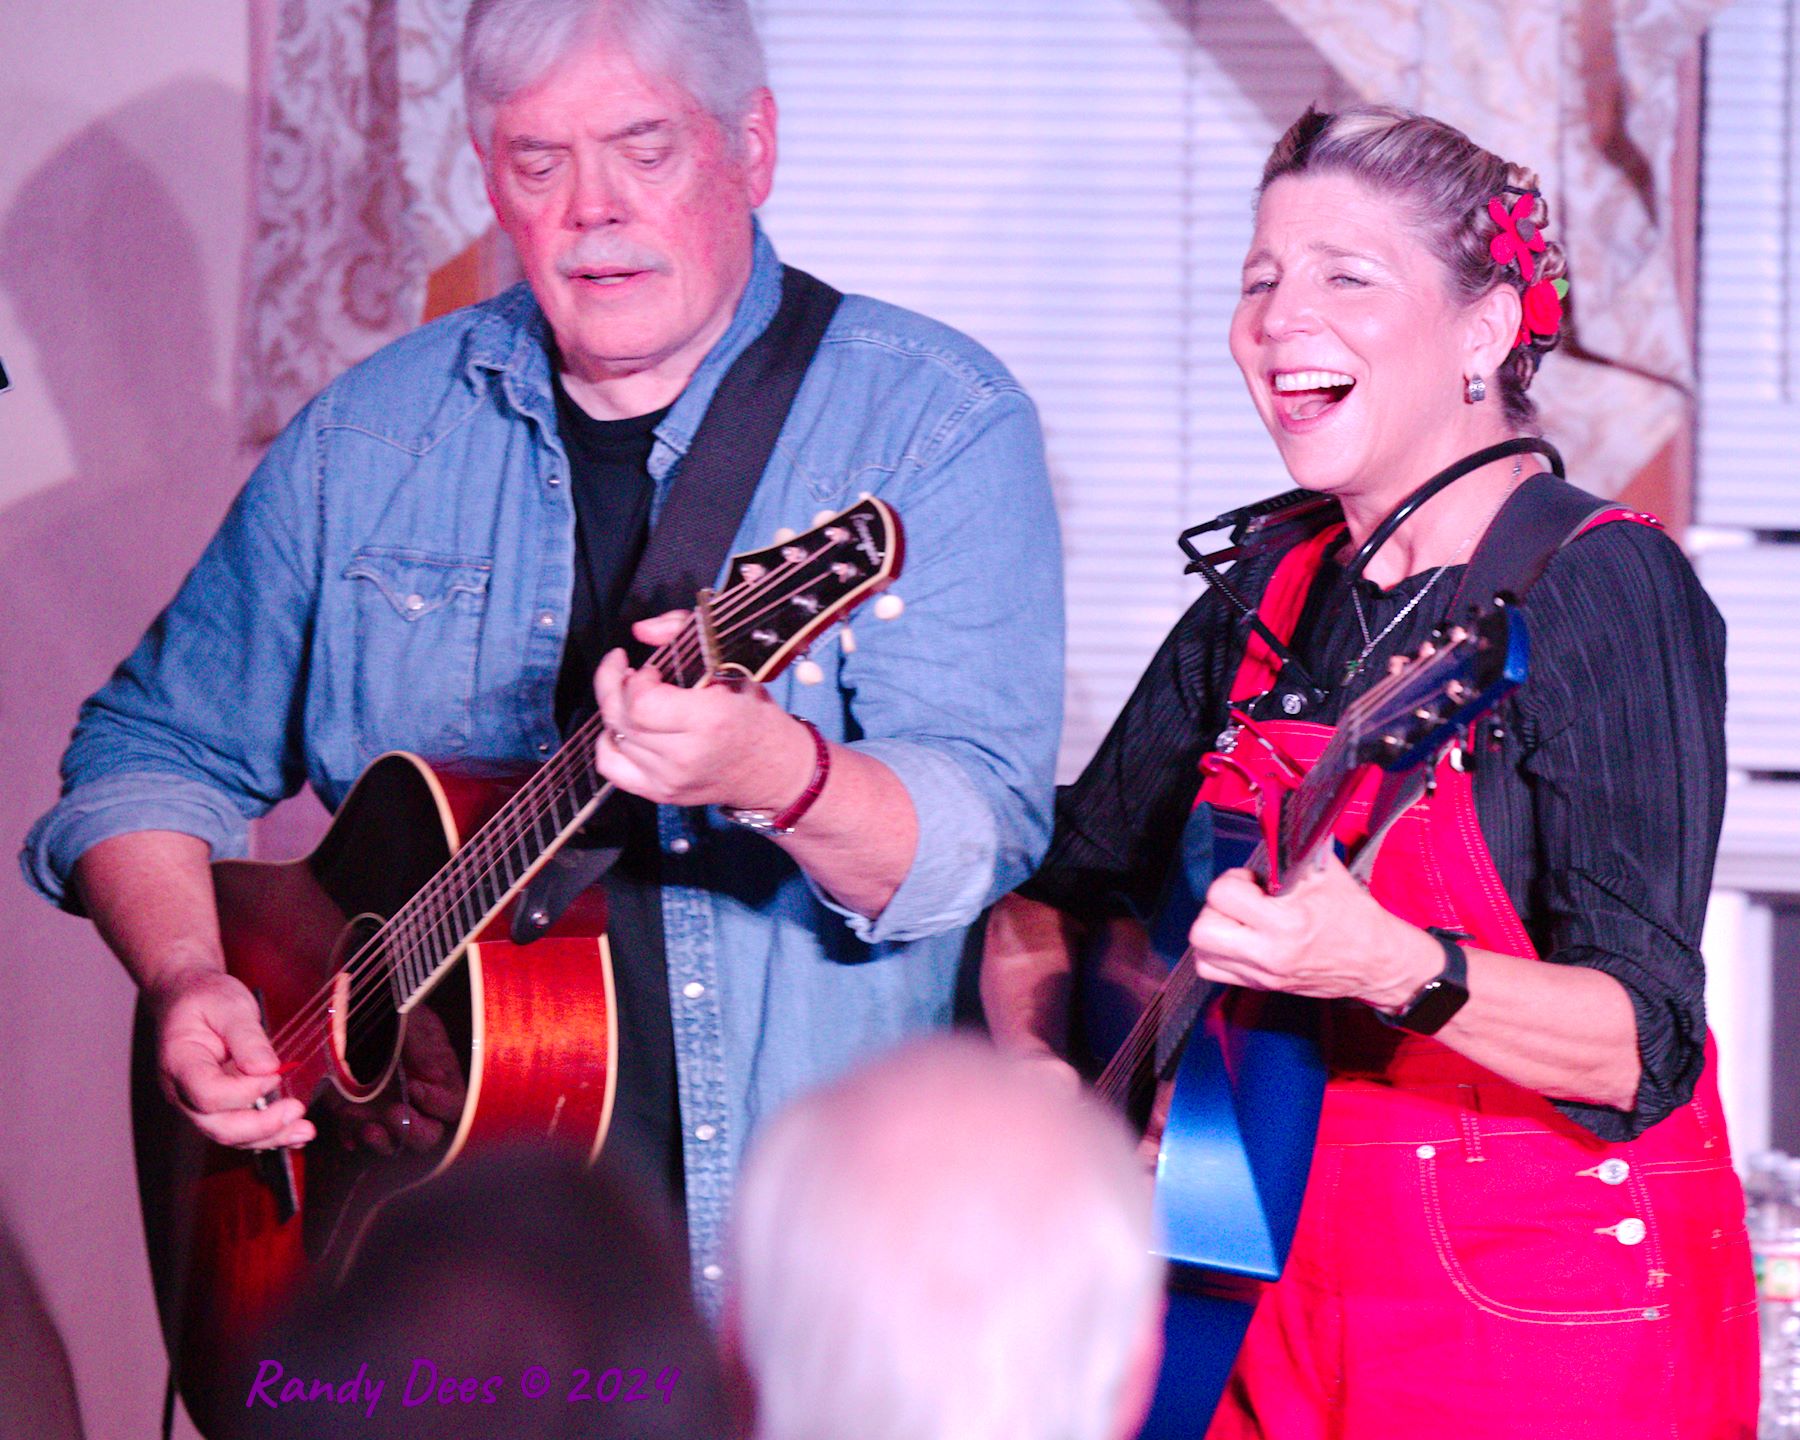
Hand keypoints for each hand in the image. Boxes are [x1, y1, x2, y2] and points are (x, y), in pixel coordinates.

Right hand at [145, 963, 313, 1149]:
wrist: (189, 999)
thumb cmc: (205, 1000)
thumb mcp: (227, 1005)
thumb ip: (246, 1037)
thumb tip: (267, 1068)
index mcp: (179, 1062)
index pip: (207, 1093)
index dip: (243, 1092)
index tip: (274, 1075)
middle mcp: (183, 1092)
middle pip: (216, 1126)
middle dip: (260, 1126)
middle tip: (296, 1111)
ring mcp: (198, 1103)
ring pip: (229, 1135)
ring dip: (269, 1137)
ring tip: (304, 1130)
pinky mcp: (217, 1107)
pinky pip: (239, 1129)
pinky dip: (267, 1134)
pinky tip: (294, 1132)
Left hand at [334, 1005, 466, 1154]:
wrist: (355, 1013)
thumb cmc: (393, 1015)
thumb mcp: (412, 1019)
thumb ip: (421, 1043)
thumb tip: (432, 1073)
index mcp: (440, 1082)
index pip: (453, 1107)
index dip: (438, 1103)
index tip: (416, 1087)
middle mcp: (418, 1105)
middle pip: (429, 1135)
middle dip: (412, 1129)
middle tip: (393, 1112)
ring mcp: (389, 1114)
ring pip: (394, 1143)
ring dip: (381, 1140)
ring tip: (366, 1128)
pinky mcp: (359, 1118)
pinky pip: (357, 1138)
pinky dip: (351, 1137)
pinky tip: (346, 1128)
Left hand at [593, 610, 817, 810]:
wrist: (774, 769)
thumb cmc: (754, 714)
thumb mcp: (732, 663)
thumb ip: (683, 631)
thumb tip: (641, 631)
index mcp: (709, 721)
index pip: (641, 703)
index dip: (637, 680)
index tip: (652, 669)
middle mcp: (686, 756)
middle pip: (621, 719)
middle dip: (616, 686)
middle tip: (629, 672)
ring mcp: (670, 780)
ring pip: (614, 738)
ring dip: (616, 710)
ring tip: (633, 697)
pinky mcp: (661, 794)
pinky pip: (611, 767)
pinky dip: (607, 742)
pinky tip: (621, 727)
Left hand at [1187, 852, 1440, 1010]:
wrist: (1377, 961)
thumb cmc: (1354, 917)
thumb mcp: (1325, 872)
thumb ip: (1291, 848)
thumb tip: (1270, 820)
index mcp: (1286, 923)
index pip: (1223, 894)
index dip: (1234, 880)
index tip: (1252, 881)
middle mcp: (1269, 954)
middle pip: (1202, 930)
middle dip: (1216, 908)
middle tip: (1239, 901)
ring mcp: (1262, 975)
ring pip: (1202, 955)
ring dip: (1213, 931)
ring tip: (1238, 920)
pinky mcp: (1260, 986)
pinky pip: (1213, 972)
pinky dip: (1216, 953)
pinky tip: (1237, 938)